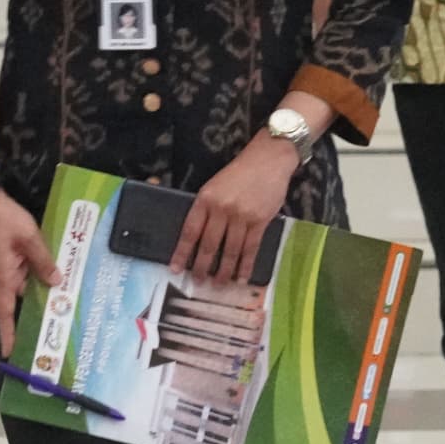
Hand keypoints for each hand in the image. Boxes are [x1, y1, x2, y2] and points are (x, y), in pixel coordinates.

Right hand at [0, 189, 56, 350]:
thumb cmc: (5, 219)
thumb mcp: (30, 238)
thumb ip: (43, 260)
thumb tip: (56, 282)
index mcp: (4, 276)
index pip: (6, 311)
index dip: (9, 332)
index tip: (10, 352)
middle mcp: (4, 275)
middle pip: (22, 301)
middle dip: (37, 313)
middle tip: (58, 329)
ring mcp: (7, 266)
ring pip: (27, 286)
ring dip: (42, 292)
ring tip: (66, 304)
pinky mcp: (11, 257)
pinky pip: (27, 272)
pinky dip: (40, 276)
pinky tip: (57, 277)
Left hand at [176, 130, 302, 285]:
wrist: (268, 159)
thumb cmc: (240, 172)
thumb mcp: (215, 186)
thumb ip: (207, 208)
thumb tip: (199, 238)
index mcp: (205, 199)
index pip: (190, 231)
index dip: (181, 253)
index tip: (175, 269)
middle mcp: (222, 209)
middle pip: (209, 245)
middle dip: (202, 267)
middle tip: (198, 282)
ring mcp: (242, 216)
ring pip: (230, 250)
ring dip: (224, 271)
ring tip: (218, 285)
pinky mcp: (260, 221)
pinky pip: (250, 248)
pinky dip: (245, 266)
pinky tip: (241, 278)